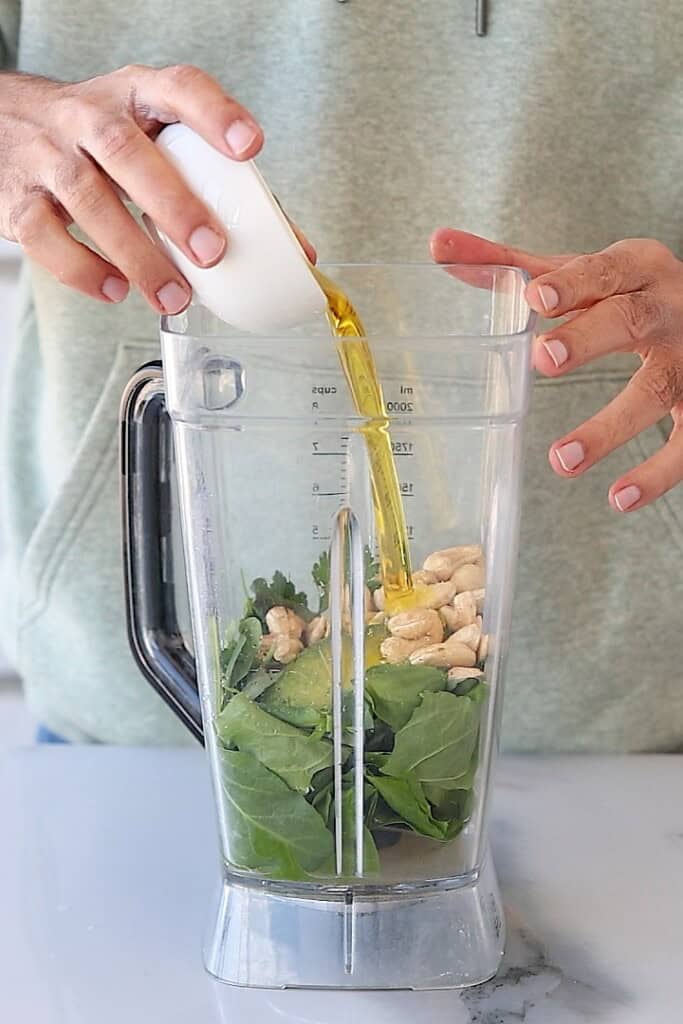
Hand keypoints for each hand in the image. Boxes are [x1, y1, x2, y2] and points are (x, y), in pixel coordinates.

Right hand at [0, 65, 265, 312]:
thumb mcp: (156, 143)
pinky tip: (117, 290)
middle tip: (212, 250)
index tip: (249, 146)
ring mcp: (49, 156)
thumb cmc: (103, 145)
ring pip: (87, 199)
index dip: (215, 115)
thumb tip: (296, 247)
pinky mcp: (18, 200)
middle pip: (127, 153)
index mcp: (136, 97)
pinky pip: (45, 236)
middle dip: (173, 205)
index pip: (179, 89)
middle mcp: (88, 117)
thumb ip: (221, 188)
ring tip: (174, 295)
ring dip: (135, 253)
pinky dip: (82, 269)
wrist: (7, 129)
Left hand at [432, 228, 682, 511]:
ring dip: (609, 426)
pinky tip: (619, 496)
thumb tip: (437, 246)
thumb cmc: (626, 292)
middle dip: (589, 337)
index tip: (537, 297)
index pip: (606, 270)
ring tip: (562, 460)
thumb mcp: (578, 273)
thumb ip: (508, 263)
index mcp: (636, 270)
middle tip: (544, 358)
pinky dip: (656, 473)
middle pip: (631, 320)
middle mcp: (668, 309)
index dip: (575, 283)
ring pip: (655, 390)